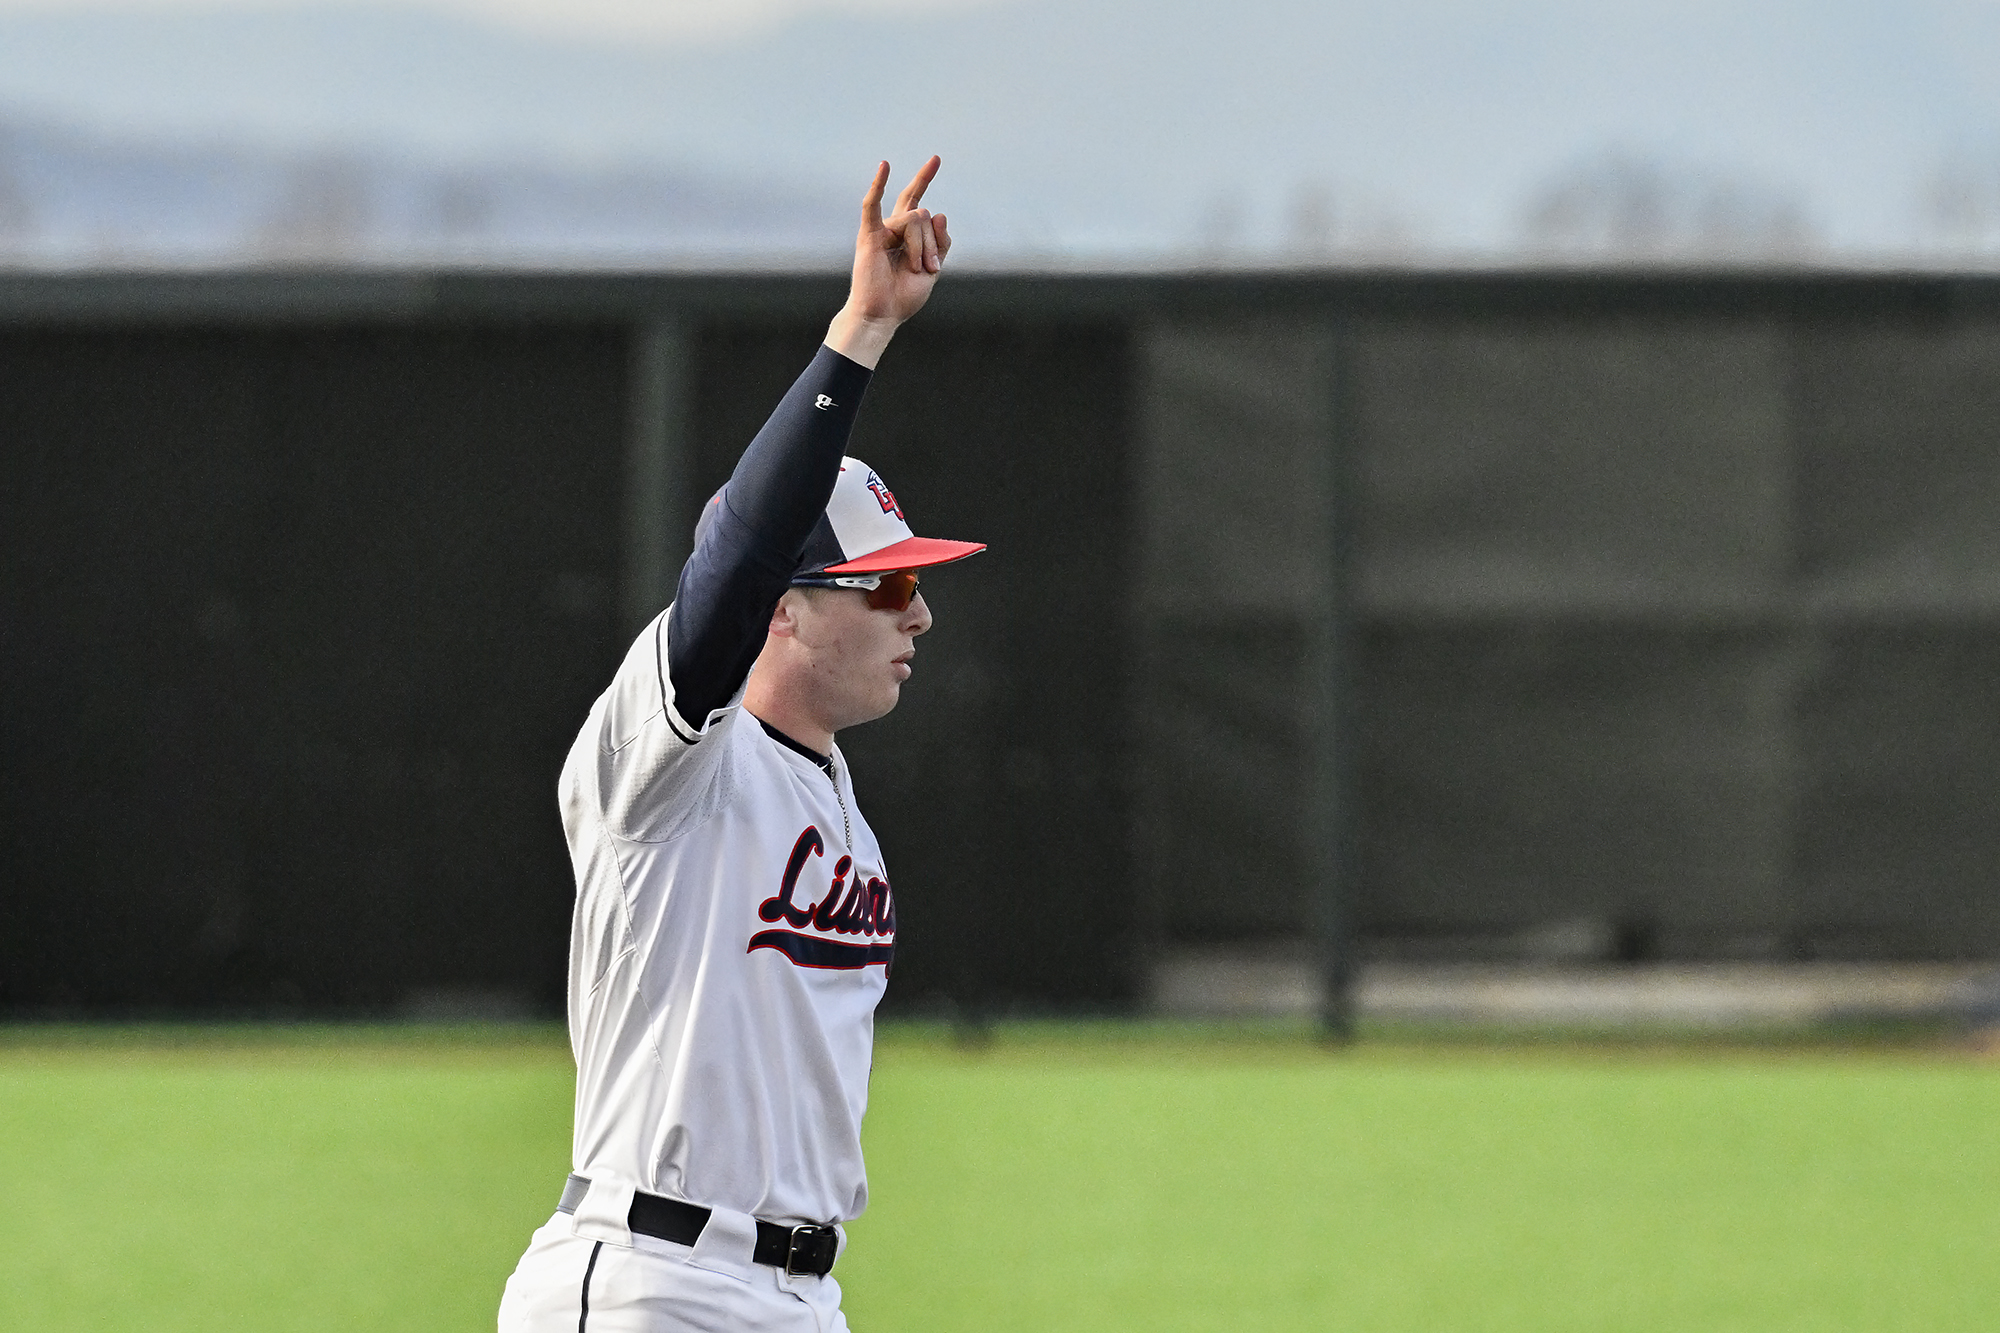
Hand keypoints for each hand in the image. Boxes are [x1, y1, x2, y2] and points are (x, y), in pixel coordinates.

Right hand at [826, 157, 951, 367]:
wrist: (882, 314)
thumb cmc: (903, 295)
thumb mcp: (933, 268)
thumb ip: (941, 241)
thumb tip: (939, 212)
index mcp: (907, 234)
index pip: (917, 200)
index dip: (925, 178)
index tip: (935, 158)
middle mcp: (894, 227)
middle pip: (922, 213)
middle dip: (929, 240)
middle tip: (925, 267)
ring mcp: (882, 229)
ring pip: (916, 220)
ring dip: (922, 248)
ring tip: (914, 270)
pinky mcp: (869, 235)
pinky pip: (873, 205)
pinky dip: (878, 185)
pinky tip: (885, 166)